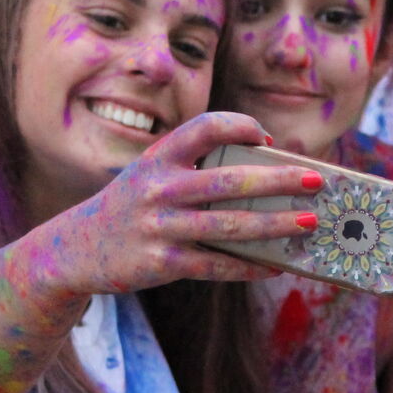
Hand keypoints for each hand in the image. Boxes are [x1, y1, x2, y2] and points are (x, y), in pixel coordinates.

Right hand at [60, 110, 321, 293]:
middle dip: (279, 181)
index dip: (241, 126)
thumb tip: (265, 179)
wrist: (76, 248)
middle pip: (230, 181)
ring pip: (231, 227)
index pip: (206, 127)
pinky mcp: (162, 263)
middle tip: (315, 181)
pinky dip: (250, 266)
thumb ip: (194, 169)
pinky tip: (276, 265)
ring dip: (276, 225)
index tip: (268, 140)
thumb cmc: (132, 205)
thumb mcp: (151, 174)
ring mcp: (160, 227)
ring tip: (309, 222)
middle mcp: (159, 188)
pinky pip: (216, 266)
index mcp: (158, 157)